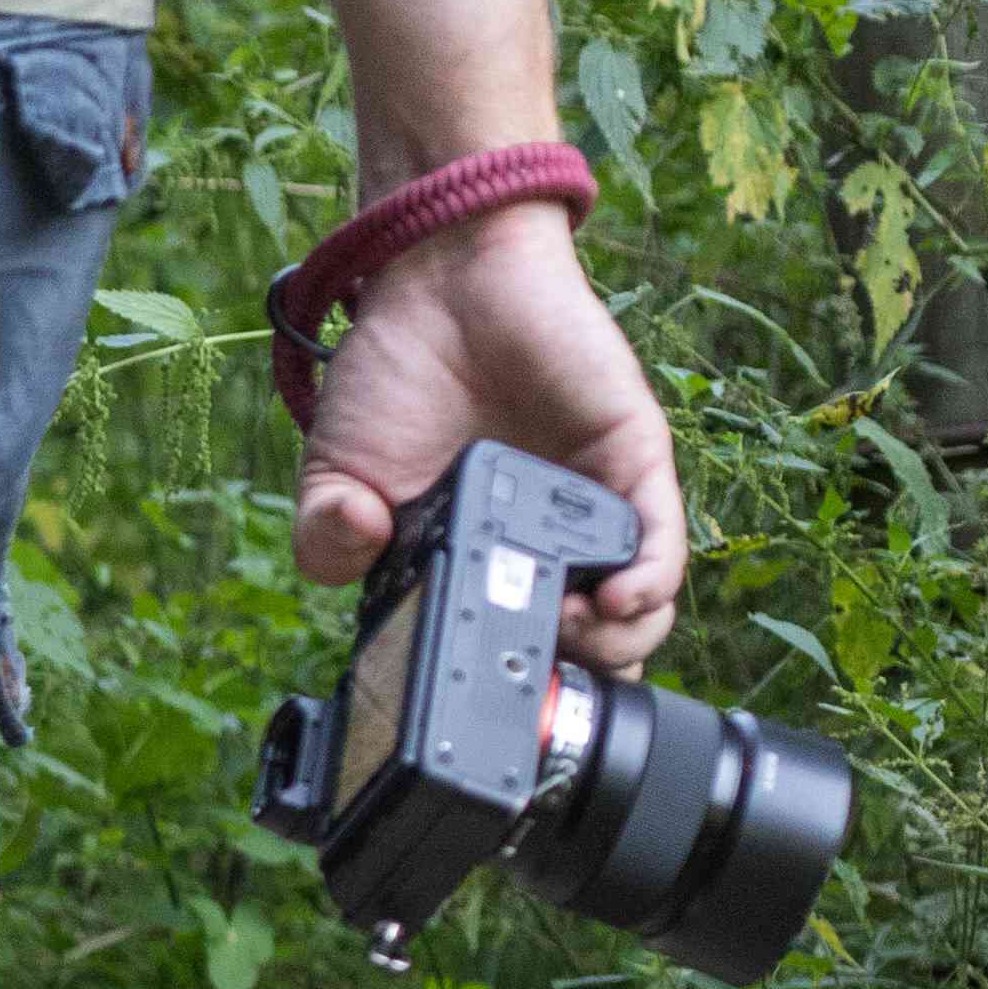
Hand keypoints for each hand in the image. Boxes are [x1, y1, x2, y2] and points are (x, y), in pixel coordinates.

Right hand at [296, 203, 687, 674]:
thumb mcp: (334, 475)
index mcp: (475, 566)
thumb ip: (327, 538)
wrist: (441, 282)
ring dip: (612, 649)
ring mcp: (591, 510)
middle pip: (586, 656)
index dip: (503, 691)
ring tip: (565, 639)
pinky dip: (647, 589)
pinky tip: (614, 603)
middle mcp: (543, 550)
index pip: (507, 653)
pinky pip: (661, 545)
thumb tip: (355, 553)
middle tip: (525, 670)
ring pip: (638, 615)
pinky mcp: (631, 465)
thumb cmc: (392, 378)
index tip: (478, 705)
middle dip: (565, 684)